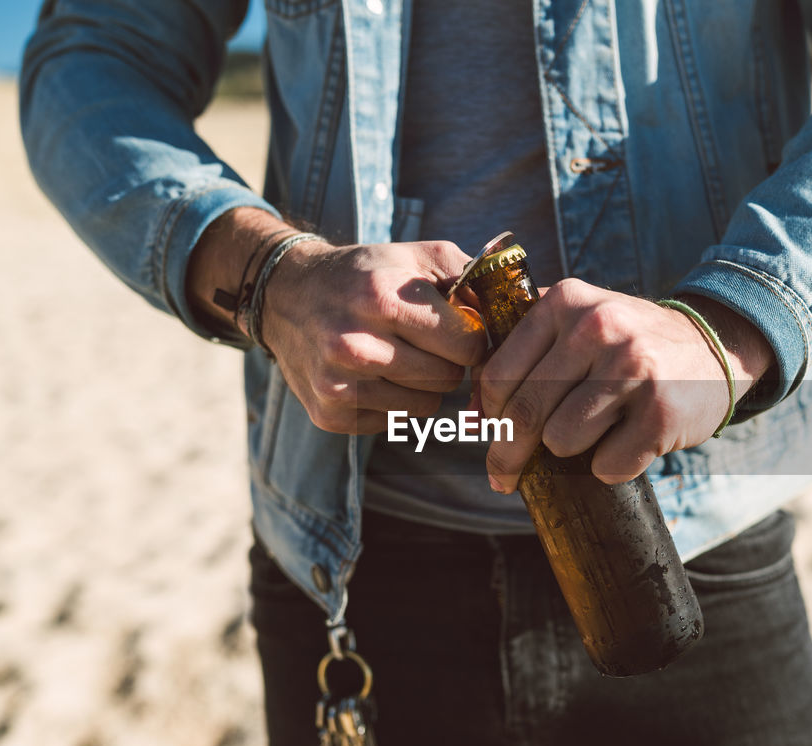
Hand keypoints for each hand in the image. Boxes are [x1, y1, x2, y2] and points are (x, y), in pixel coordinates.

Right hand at [187, 208, 485, 433]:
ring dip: (426, 384)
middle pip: (448, 379)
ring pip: (426, 405)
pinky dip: (396, 400)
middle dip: (450, 361)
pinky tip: (376, 373)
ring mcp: (338, 385)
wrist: (288, 295)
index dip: (473, 339)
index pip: (467, 346)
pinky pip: (395, 420)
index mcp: (381, 299)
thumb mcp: (417, 257)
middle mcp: (355, 345)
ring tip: (402, 354)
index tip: (463, 330)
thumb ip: (472, 278)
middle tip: (429, 342)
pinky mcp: (330, 414)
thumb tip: (523, 308)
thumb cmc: (366, 274)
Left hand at [475, 278, 772, 490]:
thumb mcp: (580, 323)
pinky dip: (612, 466)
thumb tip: (471, 415)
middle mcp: (597, 327)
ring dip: (573, 453)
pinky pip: (608, 464)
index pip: (498, 373)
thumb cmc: (631, 345)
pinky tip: (628, 444)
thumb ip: (524, 353)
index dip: (487, 416)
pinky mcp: (660, 411)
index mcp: (566, 302)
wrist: (715, 347)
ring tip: (597, 434)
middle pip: (525, 412)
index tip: (489, 437)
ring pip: (562, 441)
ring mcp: (631, 368)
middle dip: (508, 455)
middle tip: (504, 478)